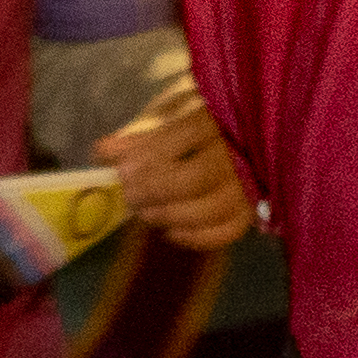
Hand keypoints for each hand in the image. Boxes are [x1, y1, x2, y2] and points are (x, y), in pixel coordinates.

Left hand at [98, 74, 255, 251]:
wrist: (256, 142)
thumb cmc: (208, 129)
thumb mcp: (176, 123)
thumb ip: (142, 139)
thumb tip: (102, 152)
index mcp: (220, 119)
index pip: (186, 135)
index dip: (152, 155)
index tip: (122, 171)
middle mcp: (240, 152)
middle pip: (197, 177)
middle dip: (155, 191)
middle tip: (130, 196)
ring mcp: (250, 185)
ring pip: (213, 209)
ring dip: (171, 215)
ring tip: (145, 213)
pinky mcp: (254, 211)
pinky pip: (228, 231)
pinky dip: (196, 237)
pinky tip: (170, 232)